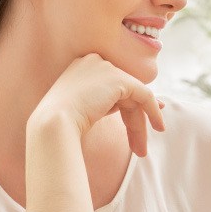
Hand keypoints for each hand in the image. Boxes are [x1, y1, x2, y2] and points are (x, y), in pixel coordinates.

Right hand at [31, 53, 164, 156]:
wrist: (52, 124)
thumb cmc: (62, 125)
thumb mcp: (89, 109)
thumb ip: (112, 103)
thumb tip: (142, 103)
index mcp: (81, 67)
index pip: (112, 86)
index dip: (127, 107)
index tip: (139, 124)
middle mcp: (93, 62)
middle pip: (123, 93)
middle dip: (135, 119)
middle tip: (139, 146)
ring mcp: (105, 68)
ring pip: (134, 96)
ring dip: (140, 124)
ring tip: (141, 150)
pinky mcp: (118, 78)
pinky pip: (144, 94)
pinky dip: (152, 111)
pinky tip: (158, 127)